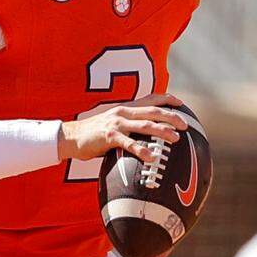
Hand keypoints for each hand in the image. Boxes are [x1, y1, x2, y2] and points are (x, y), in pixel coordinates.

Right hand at [58, 93, 185, 163]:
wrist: (70, 137)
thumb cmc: (93, 135)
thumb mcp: (112, 126)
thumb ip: (127, 128)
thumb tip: (144, 139)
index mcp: (125, 108)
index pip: (150, 99)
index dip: (166, 99)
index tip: (181, 103)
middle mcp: (123, 112)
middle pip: (153, 110)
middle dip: (172, 116)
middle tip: (185, 125)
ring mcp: (117, 123)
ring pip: (146, 124)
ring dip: (163, 131)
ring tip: (176, 139)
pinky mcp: (110, 136)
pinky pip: (130, 143)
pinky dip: (142, 150)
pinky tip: (152, 157)